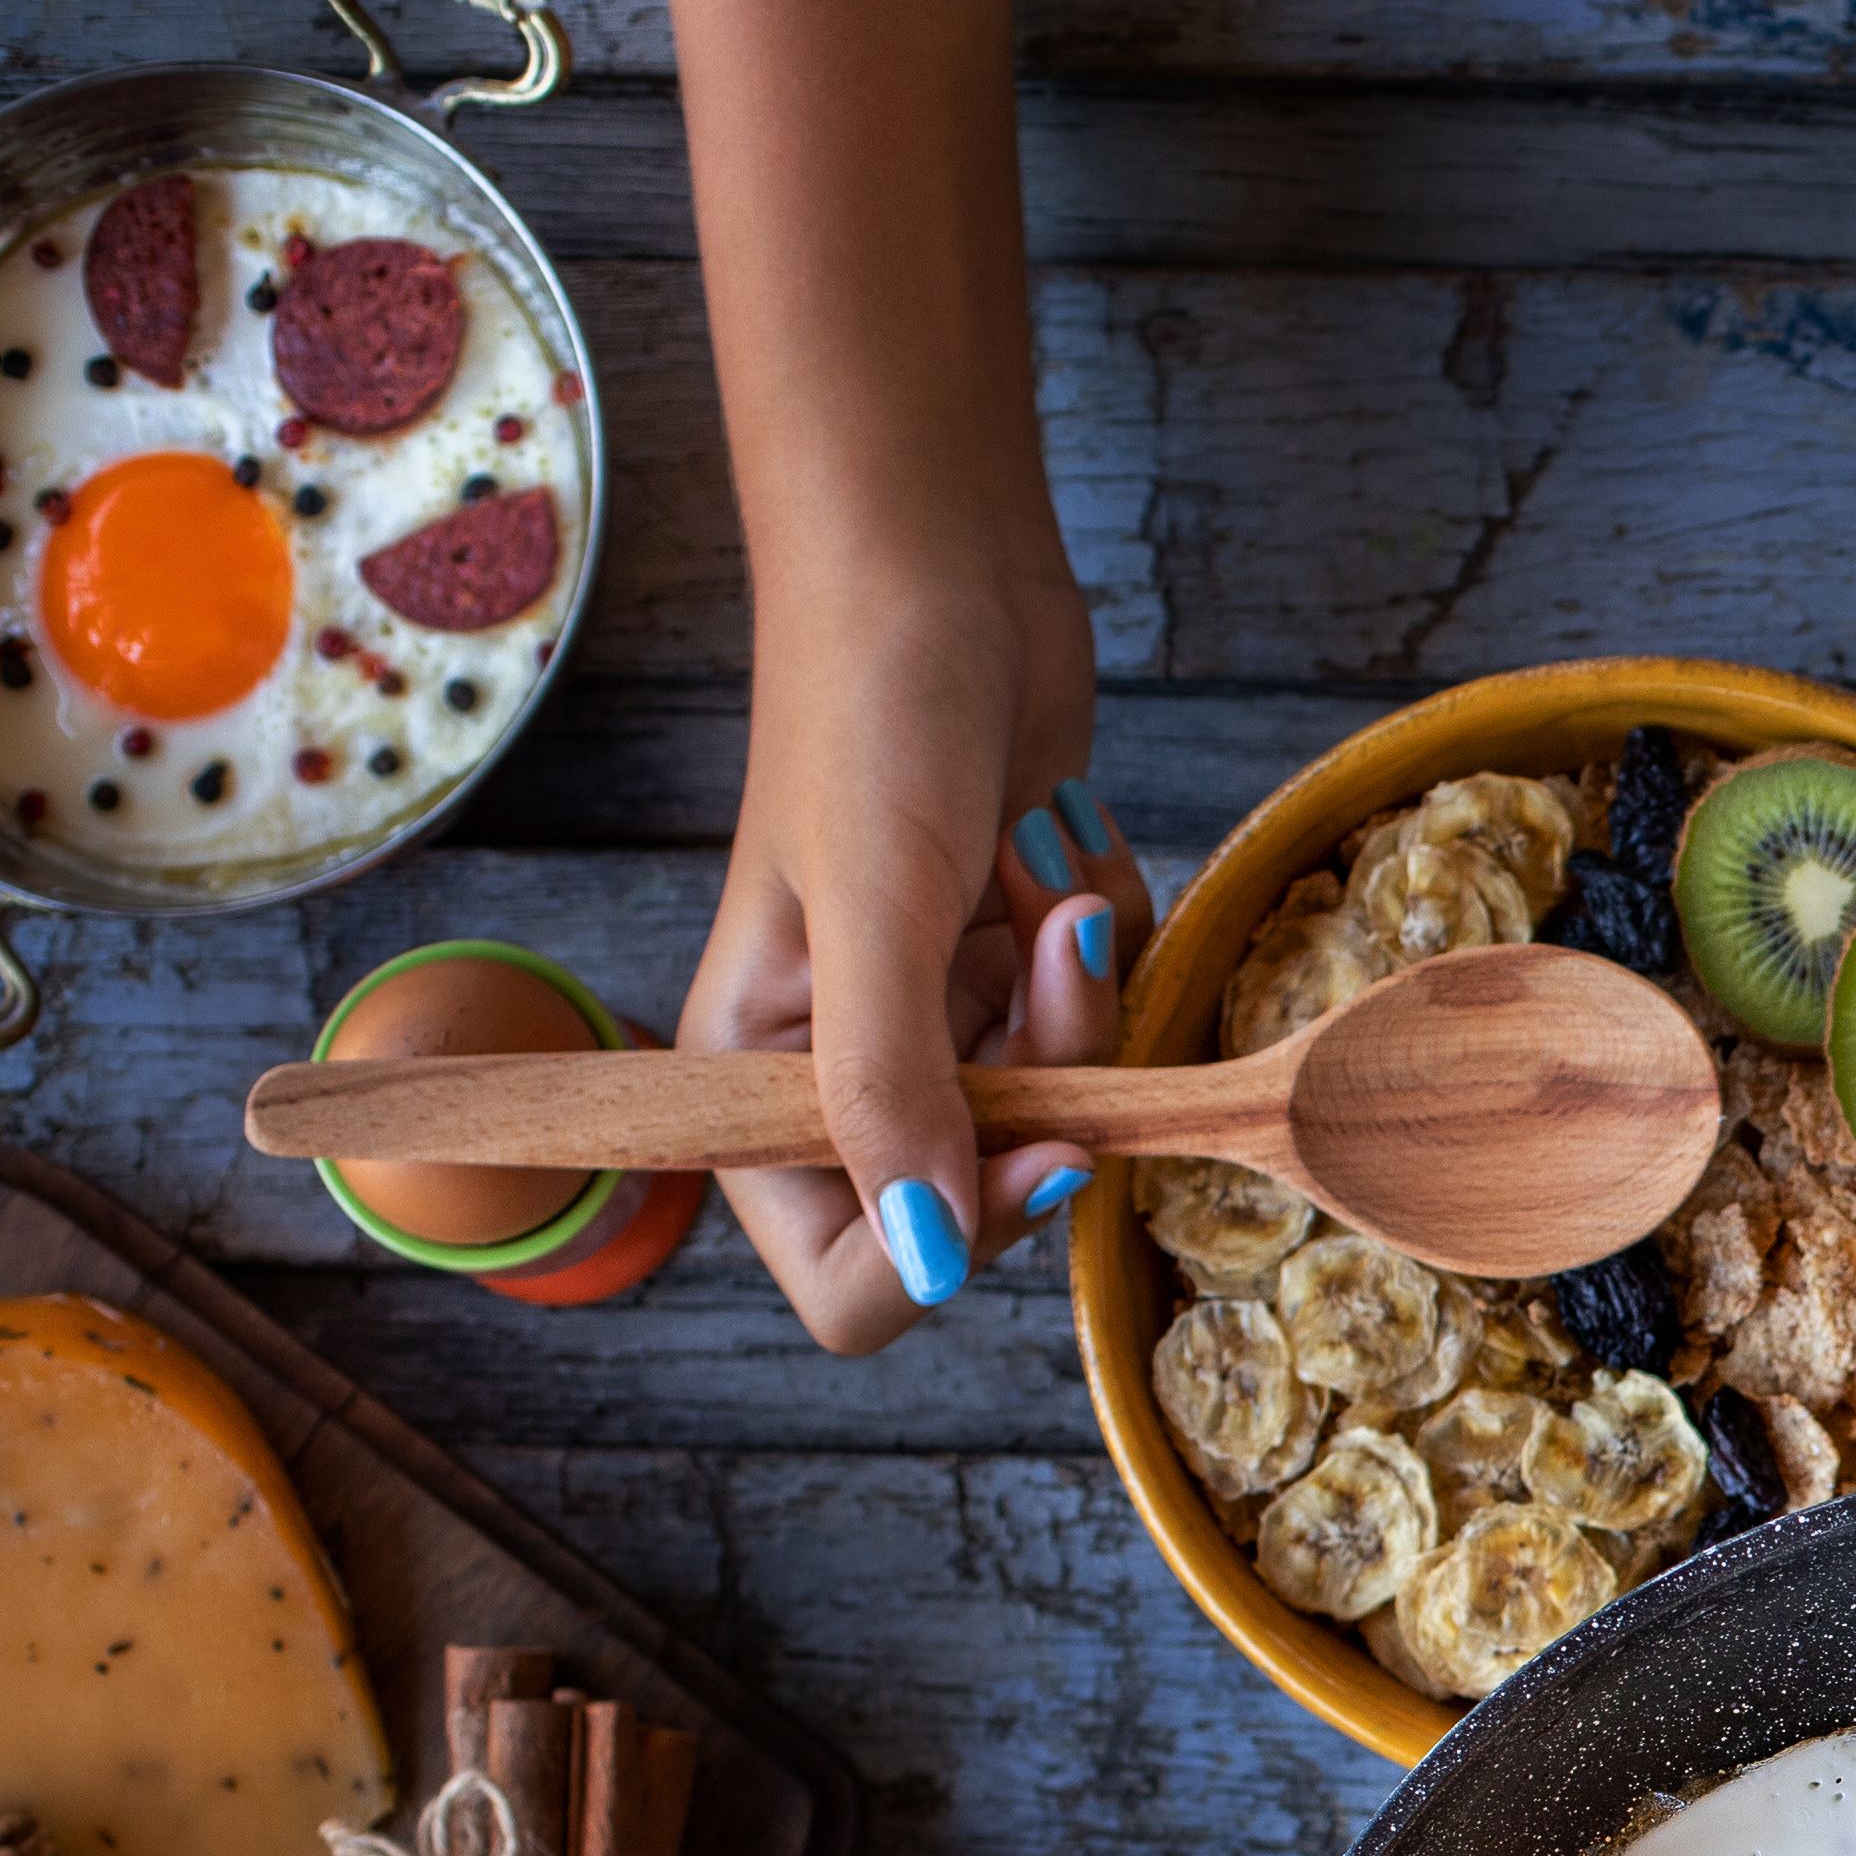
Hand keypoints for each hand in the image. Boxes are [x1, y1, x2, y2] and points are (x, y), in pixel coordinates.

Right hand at [674, 529, 1149, 1351]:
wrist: (940, 574)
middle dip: (1042, 1084)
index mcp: (752, 1085)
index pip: (854, 1282)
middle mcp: (838, 1075)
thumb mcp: (874, 917)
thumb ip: (890, 1098)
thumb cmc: (872, 717)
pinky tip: (1060, 849)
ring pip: (1060, 1111)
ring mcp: (935, 1022)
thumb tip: (932, 1261)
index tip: (1039, 1144)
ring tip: (1047, 874)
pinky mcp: (1012, 968)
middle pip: (984, 1201)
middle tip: (1046, 950)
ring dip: (1080, 997)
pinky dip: (1103, 944)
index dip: (956, 1238)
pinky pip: (1102, 1026)